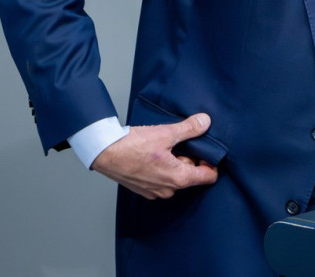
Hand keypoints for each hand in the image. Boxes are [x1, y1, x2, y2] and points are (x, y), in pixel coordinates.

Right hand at [91, 113, 219, 198]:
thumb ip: (189, 129)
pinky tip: (153, 155)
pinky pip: (162, 180)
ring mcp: (155, 192)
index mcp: (178, 178)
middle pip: (192, 175)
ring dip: (175, 163)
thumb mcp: (165, 133)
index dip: (211, 162)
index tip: (204, 149)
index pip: (209, 177)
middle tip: (178, 144)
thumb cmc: (131, 146)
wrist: (103, 153)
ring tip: (163, 148)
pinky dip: (162, 168)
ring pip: (176, 177)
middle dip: (189, 159)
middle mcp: (168, 190)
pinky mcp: (144, 190)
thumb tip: (205, 122)